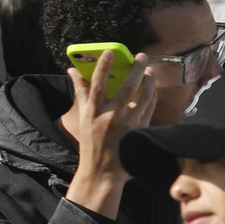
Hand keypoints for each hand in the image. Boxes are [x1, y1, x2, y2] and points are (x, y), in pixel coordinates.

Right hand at [65, 50, 156, 219]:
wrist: (102, 171)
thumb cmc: (91, 142)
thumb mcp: (83, 117)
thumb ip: (81, 92)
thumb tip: (72, 70)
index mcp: (93, 111)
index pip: (98, 83)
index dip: (104, 65)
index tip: (111, 52)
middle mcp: (110, 116)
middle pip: (126, 86)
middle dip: (136, 69)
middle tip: (141, 57)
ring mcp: (127, 124)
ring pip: (143, 97)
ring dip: (148, 81)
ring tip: (150, 71)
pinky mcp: (140, 131)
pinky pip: (149, 109)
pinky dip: (152, 96)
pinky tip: (152, 89)